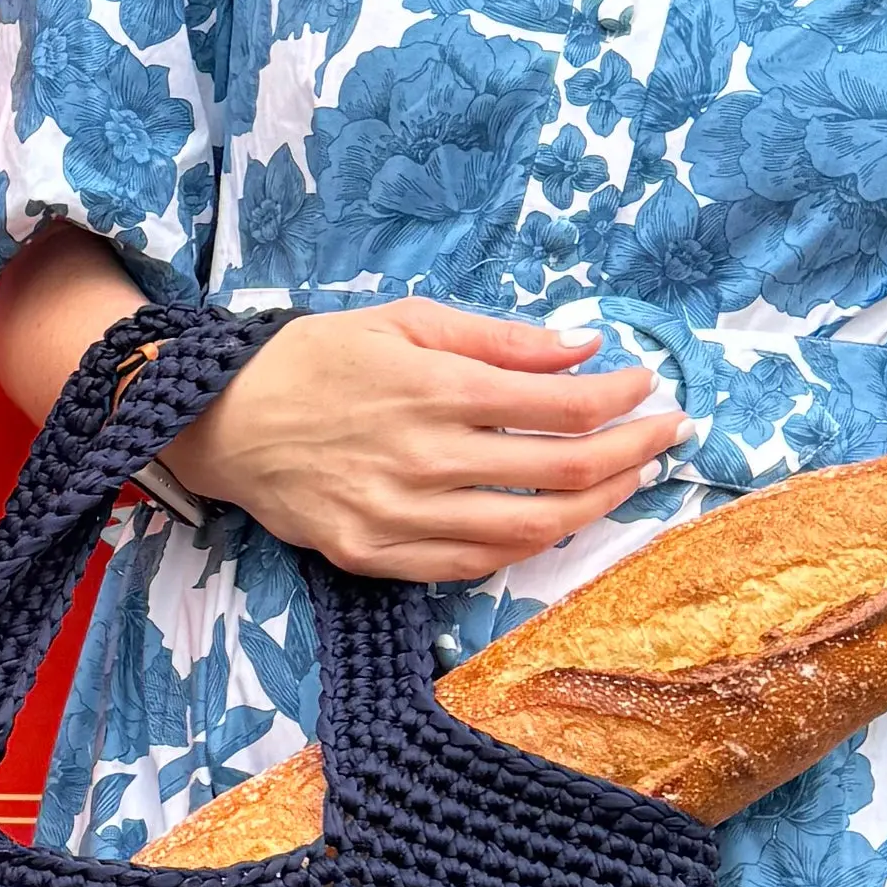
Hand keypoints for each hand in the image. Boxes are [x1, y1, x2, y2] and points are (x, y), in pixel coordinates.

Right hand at [152, 300, 686, 581]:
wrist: (221, 421)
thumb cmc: (314, 359)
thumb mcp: (404, 322)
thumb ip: (498, 338)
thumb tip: (583, 347)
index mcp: (433, 389)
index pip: (561, 406)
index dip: (620, 398)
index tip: (647, 387)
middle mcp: (424, 458)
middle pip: (562, 473)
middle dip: (631, 452)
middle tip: (665, 435)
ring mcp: (400, 516)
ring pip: (529, 529)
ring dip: (594, 505)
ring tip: (625, 480)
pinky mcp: (376, 555)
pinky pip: (474, 564)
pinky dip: (528, 545)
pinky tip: (556, 519)